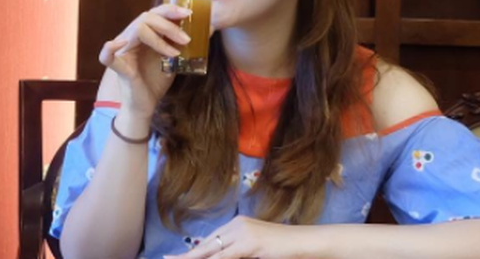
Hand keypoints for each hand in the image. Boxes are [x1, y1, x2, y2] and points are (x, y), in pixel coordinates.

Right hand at [98, 4, 192, 117]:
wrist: (146, 105)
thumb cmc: (156, 80)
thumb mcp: (173, 58)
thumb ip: (182, 43)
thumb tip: (207, 30)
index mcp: (144, 34)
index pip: (155, 13)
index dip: (170, 9)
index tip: (189, 13)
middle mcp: (132, 38)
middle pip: (146, 17)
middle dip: (169, 25)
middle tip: (186, 39)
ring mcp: (124, 51)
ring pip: (137, 29)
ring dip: (159, 39)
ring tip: (175, 52)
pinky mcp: (119, 68)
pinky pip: (107, 56)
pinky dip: (110, 48)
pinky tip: (119, 43)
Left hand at [164, 216, 302, 258]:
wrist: (306, 242)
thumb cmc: (285, 250)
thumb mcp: (257, 251)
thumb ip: (240, 253)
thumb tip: (222, 256)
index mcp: (237, 224)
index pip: (209, 242)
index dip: (191, 252)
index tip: (173, 257)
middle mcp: (237, 225)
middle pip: (205, 246)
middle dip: (187, 256)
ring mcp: (243, 232)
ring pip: (211, 252)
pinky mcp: (250, 243)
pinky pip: (225, 257)